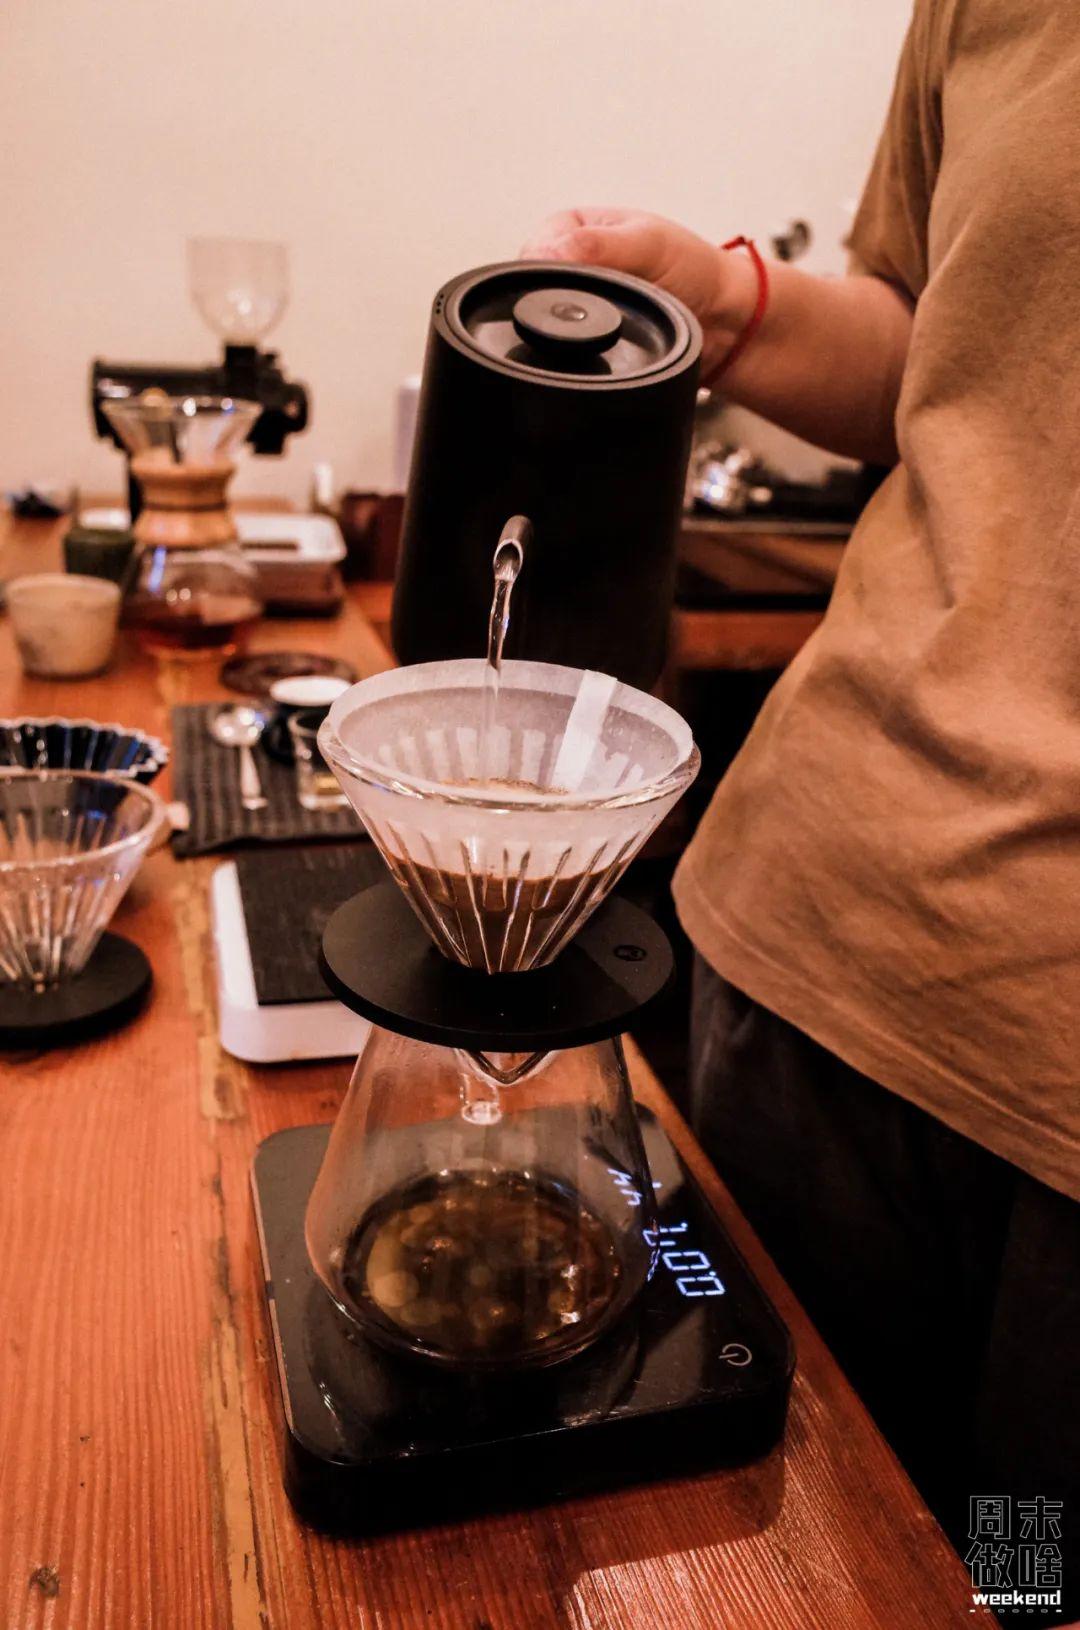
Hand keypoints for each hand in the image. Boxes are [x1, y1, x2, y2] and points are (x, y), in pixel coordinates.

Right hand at [520, 206, 756, 370]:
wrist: (724, 322)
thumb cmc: (693, 271)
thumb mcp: (646, 245)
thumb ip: (597, 246)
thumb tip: (546, 253)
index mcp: (573, 226)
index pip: (533, 249)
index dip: (543, 272)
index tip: (574, 286)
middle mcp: (569, 263)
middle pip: (532, 288)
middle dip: (555, 302)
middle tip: (595, 308)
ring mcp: (576, 303)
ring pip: (544, 321)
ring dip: (565, 330)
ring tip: (603, 326)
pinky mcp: (584, 340)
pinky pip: (562, 350)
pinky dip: (575, 352)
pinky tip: (594, 349)